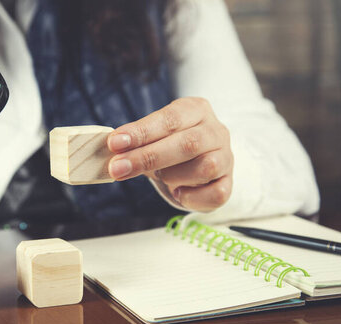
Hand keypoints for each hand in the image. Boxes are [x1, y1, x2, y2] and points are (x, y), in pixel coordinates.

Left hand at [107, 97, 232, 211]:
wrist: (196, 165)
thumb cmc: (168, 146)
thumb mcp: (152, 137)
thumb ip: (134, 141)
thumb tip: (112, 149)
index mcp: (196, 110)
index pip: (170, 119)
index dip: (141, 132)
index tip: (114, 143)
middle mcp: (216, 131)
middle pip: (188, 144)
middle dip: (148, 157)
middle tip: (117, 168)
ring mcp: (226, 157)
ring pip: (206, 168)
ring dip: (174, 176)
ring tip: (160, 177)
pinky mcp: (229, 183)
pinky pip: (216, 194)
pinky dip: (193, 197)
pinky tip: (178, 193)